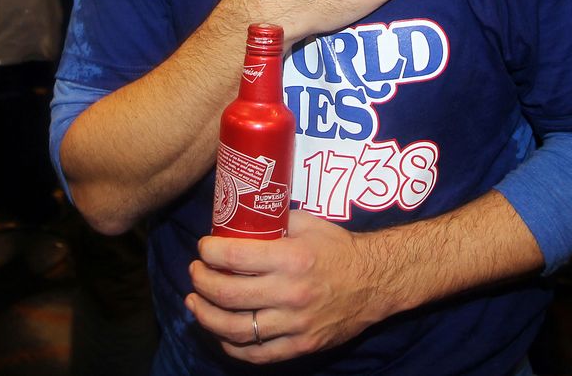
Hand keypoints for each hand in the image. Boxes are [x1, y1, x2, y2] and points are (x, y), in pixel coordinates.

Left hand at [187, 210, 390, 362]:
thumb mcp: (308, 223)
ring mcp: (295, 324)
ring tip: (195, 303)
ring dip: (207, 316)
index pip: (235, 257)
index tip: (203, 247)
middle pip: (228, 294)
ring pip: (236, 329)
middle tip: (195, 272)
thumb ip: (274, 223)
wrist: (376, 281)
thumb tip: (240, 218)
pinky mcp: (301, 346)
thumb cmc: (339, 248)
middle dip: (201, 282)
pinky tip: (221, 333)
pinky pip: (257, 353)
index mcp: (292, 259)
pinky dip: (232, 346)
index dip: (210, 252)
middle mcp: (291, 293)